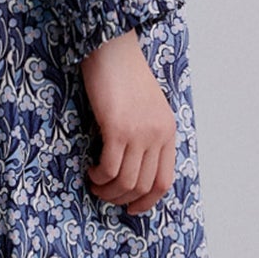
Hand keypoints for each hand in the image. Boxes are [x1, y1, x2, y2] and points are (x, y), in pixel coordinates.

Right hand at [80, 30, 176, 214]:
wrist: (113, 48)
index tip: (132, 208)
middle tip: (103, 194)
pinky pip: (110, 168)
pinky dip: (99, 176)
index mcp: (168, 132)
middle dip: (121, 198)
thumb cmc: (124, 75)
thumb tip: (133, 166)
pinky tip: (90, 170)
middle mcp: (158, 135)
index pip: (164, 181)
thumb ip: (146, 134)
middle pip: (143, 185)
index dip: (147, 201)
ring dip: (107, 190)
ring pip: (126, 181)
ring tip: (94, 183)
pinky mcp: (118, 128)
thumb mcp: (147, 107)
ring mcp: (139, 133)